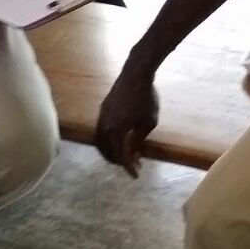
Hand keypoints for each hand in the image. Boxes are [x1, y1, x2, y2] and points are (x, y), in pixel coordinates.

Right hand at [95, 62, 158, 177]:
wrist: (135, 73)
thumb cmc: (146, 97)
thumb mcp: (149, 122)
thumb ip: (139, 138)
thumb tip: (133, 150)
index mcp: (116, 131)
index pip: (121, 156)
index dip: (129, 168)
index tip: (136, 175)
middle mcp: (105, 126)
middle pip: (107, 152)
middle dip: (120, 160)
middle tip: (134, 163)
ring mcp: (101, 116)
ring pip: (101, 142)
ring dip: (112, 150)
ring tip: (126, 152)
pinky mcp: (103, 109)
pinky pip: (102, 130)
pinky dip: (109, 139)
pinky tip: (121, 137)